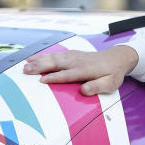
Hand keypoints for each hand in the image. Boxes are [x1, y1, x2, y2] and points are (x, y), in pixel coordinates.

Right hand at [23, 45, 138, 95]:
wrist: (118, 58)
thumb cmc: (113, 73)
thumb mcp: (110, 83)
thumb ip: (97, 87)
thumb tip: (84, 90)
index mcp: (86, 70)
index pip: (67, 74)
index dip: (55, 77)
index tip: (42, 80)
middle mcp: (78, 61)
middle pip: (57, 63)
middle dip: (41, 66)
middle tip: (26, 71)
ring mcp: (74, 56)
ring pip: (54, 57)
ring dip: (39, 60)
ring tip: (25, 64)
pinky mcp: (72, 54)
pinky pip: (56, 54)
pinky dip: (44, 55)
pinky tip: (33, 57)